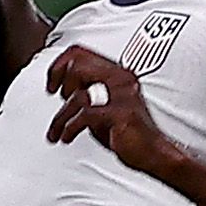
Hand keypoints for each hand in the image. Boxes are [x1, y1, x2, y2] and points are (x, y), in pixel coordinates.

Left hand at [44, 45, 185, 179]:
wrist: (153, 153)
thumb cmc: (128, 134)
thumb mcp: (102, 108)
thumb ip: (86, 95)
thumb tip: (63, 90)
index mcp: (117, 74)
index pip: (81, 53)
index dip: (59, 65)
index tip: (51, 84)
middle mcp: (121, 79)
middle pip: (78, 63)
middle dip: (58, 80)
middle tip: (54, 97)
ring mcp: (123, 95)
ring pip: (78, 95)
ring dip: (60, 118)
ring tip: (56, 132)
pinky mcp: (121, 114)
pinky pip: (85, 115)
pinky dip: (69, 128)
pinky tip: (66, 137)